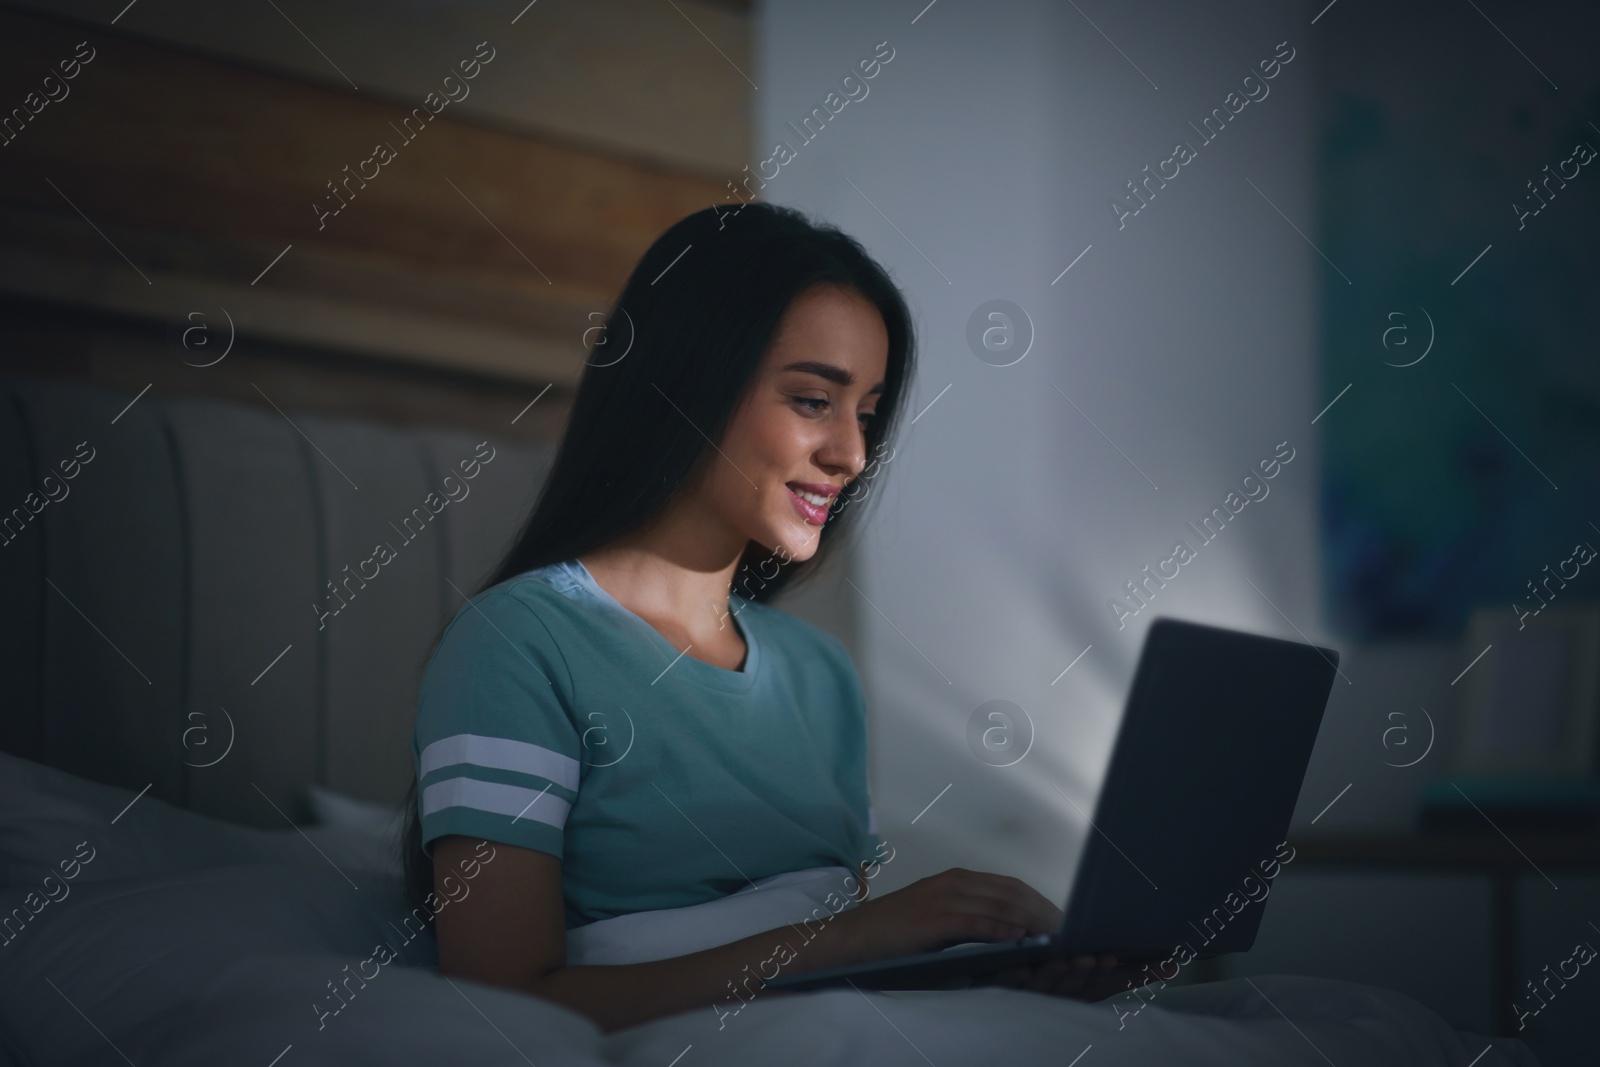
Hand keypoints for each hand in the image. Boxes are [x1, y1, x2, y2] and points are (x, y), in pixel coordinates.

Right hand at [817, 867, 1062, 968]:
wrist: (851, 939)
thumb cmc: (895, 936)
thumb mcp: (937, 920)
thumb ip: (970, 920)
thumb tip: (1012, 936)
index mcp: (956, 880)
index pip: (1011, 887)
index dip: (1042, 902)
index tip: (1065, 922)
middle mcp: (953, 883)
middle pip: (1012, 893)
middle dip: (1045, 912)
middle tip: (1072, 933)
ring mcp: (941, 899)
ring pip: (998, 905)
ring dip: (1032, 921)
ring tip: (1057, 938)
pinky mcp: (931, 920)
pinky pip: (973, 922)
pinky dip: (1000, 930)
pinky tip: (1019, 939)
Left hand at [973, 953, 1164, 1001]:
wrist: (994, 1007)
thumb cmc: (1050, 982)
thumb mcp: (1087, 976)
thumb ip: (1123, 971)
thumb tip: (1170, 963)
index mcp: (1081, 992)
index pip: (1111, 983)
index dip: (1136, 975)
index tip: (1161, 962)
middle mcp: (1058, 997)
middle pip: (1079, 986)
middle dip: (1091, 971)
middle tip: (1100, 955)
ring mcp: (1030, 994)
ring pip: (1048, 985)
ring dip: (1059, 973)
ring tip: (1069, 957)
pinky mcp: (1001, 988)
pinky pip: (1010, 984)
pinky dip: (1018, 975)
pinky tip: (1025, 965)